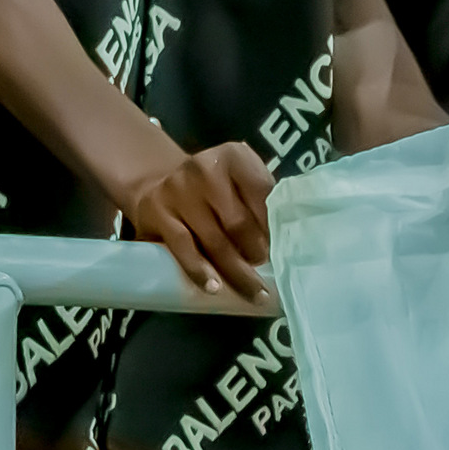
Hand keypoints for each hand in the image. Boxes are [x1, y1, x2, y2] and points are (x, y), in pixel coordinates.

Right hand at [122, 140, 275, 299]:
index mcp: (234, 157)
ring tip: (253, 292)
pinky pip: (183, 246)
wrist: (161, 186)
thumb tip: (292, 244)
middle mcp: (204, 167)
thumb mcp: (241, 185)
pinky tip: (213, 287)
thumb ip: (264, 204)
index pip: (263, 196)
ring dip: (236, 271)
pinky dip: (199, 269)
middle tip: (268, 276)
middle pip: (240, 222)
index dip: (276, 229)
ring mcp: (178, 188)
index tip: (287, 254)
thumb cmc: (216, 193)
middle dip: (257, 253)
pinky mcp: (156, 210)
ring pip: (214, 239)